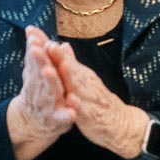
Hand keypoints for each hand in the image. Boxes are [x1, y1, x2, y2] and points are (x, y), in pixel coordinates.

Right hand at [7, 26, 74, 159]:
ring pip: (49, 93)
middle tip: (37, 50)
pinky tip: (72, 114)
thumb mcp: (35, 72)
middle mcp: (39, 90)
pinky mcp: (56, 120)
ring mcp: (47, 105)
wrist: (30, 124)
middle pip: (39, 74)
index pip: (36, 60)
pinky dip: (65, 115)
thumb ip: (36, 53)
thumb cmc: (36, 92)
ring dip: (50, 83)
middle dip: (38, 62)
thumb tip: (31, 29)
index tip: (33, 37)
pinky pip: (61, 117)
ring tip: (50, 72)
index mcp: (37, 77)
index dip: (35, 49)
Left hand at [46, 40, 148, 158]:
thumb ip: (72, 63)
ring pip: (78, 86)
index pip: (65, 59)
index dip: (53, 48)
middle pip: (71, 68)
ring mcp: (89, 99)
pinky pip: (84, 110)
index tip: (40, 36)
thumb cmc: (97, 99)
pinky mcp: (92, 116)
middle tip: (49, 45)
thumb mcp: (83, 79)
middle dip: (60, 57)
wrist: (119, 123)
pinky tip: (70, 100)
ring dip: (69, 76)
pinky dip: (77, 104)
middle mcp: (85, 84)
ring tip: (59, 67)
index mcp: (81, 75)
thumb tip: (62, 45)